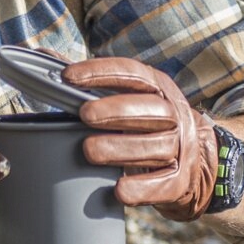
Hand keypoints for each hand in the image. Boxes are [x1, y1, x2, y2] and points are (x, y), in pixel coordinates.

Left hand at [62, 58, 217, 220]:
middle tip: (84, 114)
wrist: (200, 161)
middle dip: (115, 110)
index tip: (68, 77)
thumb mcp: (130, 96)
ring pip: (154, 146)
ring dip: (120, 147)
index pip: (133, 74)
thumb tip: (44, 54)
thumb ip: (90, 79)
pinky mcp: (179, 181)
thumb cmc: (149, 124)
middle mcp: (173, 115)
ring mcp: (179, 148)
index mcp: (158, 88)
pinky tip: (119, 189)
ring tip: (88, 150)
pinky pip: (162, 184)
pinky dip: (141, 188)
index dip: (101, 72)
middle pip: (149, 109)